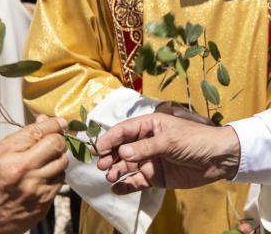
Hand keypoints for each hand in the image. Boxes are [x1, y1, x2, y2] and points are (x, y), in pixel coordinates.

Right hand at [0, 116, 67, 232]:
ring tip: (48, 159)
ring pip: (62, 161)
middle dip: (58, 139)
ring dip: (58, 157)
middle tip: (54, 140)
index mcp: (5, 154)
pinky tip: (45, 175)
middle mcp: (21, 169)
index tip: (60, 122)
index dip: (53, 124)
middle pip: (56, 144)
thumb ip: (21, 137)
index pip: (38, 131)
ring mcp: (35, 186)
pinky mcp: (44, 200)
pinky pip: (61, 179)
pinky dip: (56, 173)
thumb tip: (44, 121)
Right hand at [96, 113, 240, 194]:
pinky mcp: (154, 176)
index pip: (124, 131)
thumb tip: (121, 153)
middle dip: (110, 156)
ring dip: (116, 170)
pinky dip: (126, 185)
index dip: (109, 138)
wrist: (219, 160)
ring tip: (109, 176)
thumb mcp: (170, 140)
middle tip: (102, 165)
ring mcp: (149, 160)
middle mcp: (145, 143)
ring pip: (126, 165)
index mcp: (148, 126)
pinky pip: (136, 181)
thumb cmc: (195, 141)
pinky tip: (117, 188)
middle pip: (121, 149)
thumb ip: (146, 147)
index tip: (97, 148)